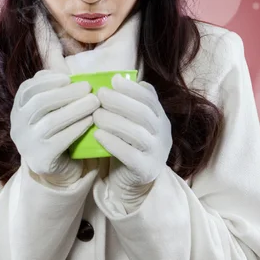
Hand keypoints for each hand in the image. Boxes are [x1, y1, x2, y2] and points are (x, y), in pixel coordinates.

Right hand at [10, 70, 99, 183]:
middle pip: (40, 103)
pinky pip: (60, 140)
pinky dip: (77, 128)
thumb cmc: (58, 130)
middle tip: (89, 88)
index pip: (27, 90)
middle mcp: (18, 126)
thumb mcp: (53, 107)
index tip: (68, 78)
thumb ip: (56, 87)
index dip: (48, 81)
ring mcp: (27, 144)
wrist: (57, 168)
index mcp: (18, 110)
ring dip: (76, 109)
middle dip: (66, 93)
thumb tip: (65, 61)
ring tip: (94, 102)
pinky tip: (90, 121)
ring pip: (51, 121)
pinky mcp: (41, 160)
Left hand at [92, 74, 172, 192]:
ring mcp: (156, 153)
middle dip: (120, 101)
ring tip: (96, 115)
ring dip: (114, 121)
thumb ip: (131, 103)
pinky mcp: (145, 170)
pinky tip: (98, 135)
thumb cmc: (129, 145)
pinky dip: (112, 143)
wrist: (132, 181)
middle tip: (100, 95)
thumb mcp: (134, 122)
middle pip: (143, 114)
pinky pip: (129, 155)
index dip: (132, 88)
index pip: (150, 99)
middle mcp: (163, 134)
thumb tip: (118, 78)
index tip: (114, 80)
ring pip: (137, 134)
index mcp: (161, 119)